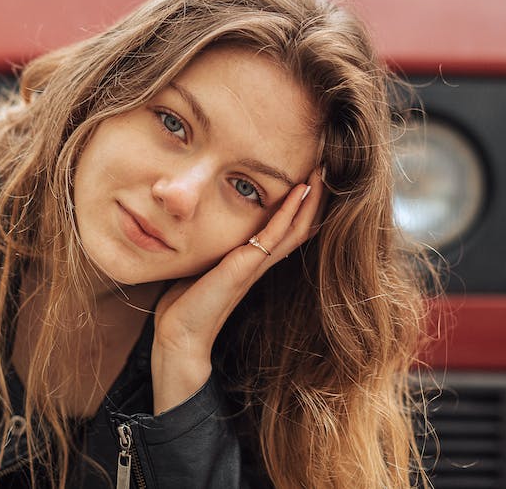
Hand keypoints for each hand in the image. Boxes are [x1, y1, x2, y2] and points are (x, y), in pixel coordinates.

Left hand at [150, 168, 325, 413]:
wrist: (180, 338)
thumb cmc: (186, 306)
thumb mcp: (201, 269)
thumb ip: (210, 253)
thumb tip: (197, 230)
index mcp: (251, 263)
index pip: (286, 230)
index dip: (301, 206)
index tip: (309, 177)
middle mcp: (259, 263)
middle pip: (299, 227)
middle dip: (313, 199)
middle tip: (325, 167)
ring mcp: (254, 266)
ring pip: (293, 229)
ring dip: (308, 200)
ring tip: (321, 172)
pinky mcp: (243, 268)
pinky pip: (273, 236)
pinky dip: (288, 212)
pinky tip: (299, 192)